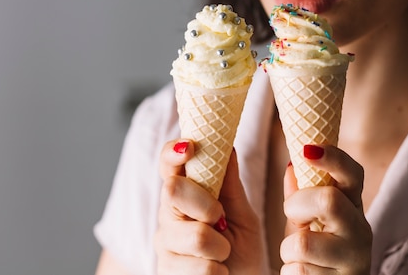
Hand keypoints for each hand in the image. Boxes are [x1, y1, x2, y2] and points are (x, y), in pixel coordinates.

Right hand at [155, 139, 262, 274]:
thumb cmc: (241, 249)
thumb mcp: (243, 214)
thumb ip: (231, 184)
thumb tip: (227, 146)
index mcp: (185, 194)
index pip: (168, 165)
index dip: (173, 152)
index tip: (189, 146)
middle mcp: (168, 216)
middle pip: (173, 191)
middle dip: (207, 205)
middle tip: (221, 221)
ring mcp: (164, 244)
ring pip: (195, 235)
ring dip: (220, 248)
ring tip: (222, 254)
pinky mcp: (166, 272)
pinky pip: (200, 269)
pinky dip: (218, 271)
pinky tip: (217, 272)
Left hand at [281, 144, 371, 274]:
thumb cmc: (318, 253)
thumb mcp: (309, 220)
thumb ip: (301, 194)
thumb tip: (292, 165)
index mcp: (352, 205)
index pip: (353, 174)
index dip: (333, 158)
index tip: (307, 148)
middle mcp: (359, 230)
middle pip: (329, 200)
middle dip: (296, 206)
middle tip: (296, 219)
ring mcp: (354, 259)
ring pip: (304, 243)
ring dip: (288, 250)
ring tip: (297, 256)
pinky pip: (298, 271)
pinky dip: (289, 272)